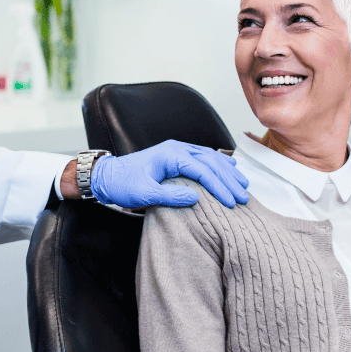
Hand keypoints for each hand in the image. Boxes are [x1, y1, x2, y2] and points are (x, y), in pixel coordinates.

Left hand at [90, 140, 249, 208]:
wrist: (107, 177)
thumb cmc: (122, 185)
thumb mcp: (144, 194)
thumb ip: (169, 196)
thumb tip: (196, 198)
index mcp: (170, 155)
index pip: (203, 170)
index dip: (219, 186)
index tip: (231, 202)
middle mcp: (177, 149)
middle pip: (211, 162)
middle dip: (229, 180)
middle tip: (243, 197)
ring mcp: (177, 151)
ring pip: (210, 158)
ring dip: (227, 172)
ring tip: (243, 185)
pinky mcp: (176, 157)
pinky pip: (203, 158)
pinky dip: (218, 165)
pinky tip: (229, 169)